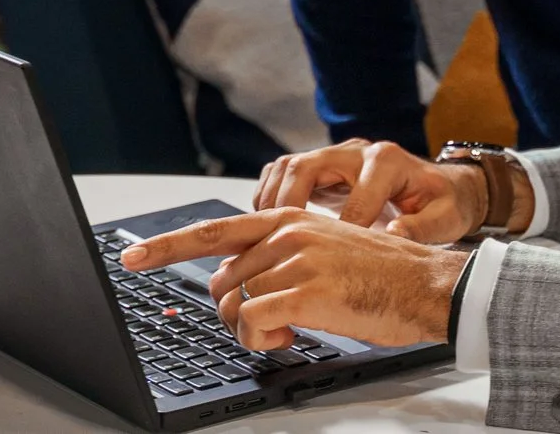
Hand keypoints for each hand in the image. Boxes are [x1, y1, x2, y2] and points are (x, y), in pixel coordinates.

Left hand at [120, 207, 468, 350]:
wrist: (428, 285)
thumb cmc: (382, 277)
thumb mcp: (326, 250)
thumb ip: (280, 256)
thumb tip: (238, 285)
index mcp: (288, 218)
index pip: (213, 230)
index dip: (165, 245)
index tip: (131, 256)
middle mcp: (286, 230)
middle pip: (221, 280)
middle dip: (232, 312)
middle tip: (267, 327)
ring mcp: (295, 258)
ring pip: (233, 304)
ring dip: (250, 330)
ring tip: (286, 332)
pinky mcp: (305, 290)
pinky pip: (251, 323)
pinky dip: (259, 341)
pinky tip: (287, 339)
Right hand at [252, 139, 484, 243]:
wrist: (441, 186)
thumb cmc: (443, 202)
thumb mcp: (447, 216)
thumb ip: (424, 226)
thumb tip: (394, 236)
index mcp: (387, 162)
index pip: (356, 193)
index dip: (344, 226)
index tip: (334, 257)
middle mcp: (356, 153)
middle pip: (307, 166)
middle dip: (289, 203)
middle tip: (280, 241)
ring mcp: (336, 158)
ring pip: (289, 167)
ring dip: (273, 200)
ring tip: (266, 236)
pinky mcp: (323, 169)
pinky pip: (285, 174)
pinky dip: (271, 198)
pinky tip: (269, 228)